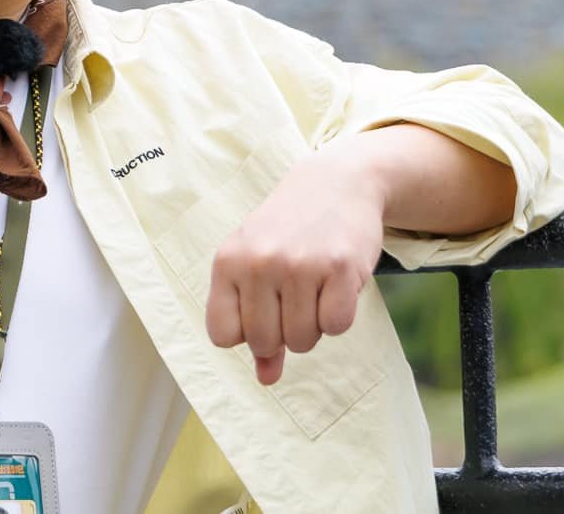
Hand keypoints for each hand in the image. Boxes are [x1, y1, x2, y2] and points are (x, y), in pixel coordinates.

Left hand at [204, 144, 385, 385]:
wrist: (338, 183)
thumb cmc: (289, 233)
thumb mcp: (256, 267)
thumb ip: (254, 322)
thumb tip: (266, 380)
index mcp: (228, 261)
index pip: (222, 336)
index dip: (246, 334)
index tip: (261, 310)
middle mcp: (259, 262)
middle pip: (265, 342)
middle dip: (283, 333)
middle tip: (294, 297)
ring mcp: (300, 264)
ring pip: (302, 339)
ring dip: (313, 325)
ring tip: (315, 287)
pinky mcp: (340, 267)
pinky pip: (337, 327)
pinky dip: (339, 315)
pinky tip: (337, 284)